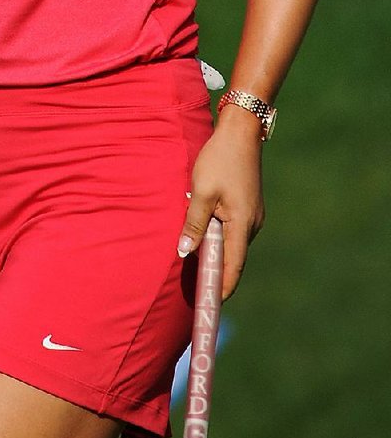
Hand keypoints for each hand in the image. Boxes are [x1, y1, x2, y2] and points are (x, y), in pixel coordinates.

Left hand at [177, 115, 265, 299]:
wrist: (240, 132)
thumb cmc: (219, 160)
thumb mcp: (201, 192)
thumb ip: (194, 224)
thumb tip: (185, 253)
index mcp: (242, 224)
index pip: (232, 267)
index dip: (220, 288)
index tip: (208, 306)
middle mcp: (252, 224)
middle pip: (231, 257)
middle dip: (212, 269)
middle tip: (191, 284)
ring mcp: (252, 215)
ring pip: (230, 242)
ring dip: (212, 247)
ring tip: (190, 248)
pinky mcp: (248, 206)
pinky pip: (232, 229)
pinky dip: (217, 233)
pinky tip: (202, 225)